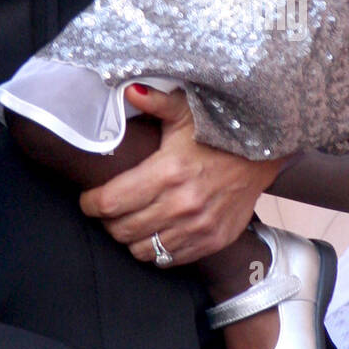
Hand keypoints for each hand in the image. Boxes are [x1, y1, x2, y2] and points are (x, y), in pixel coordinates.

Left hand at [79, 86, 281, 265]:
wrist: (261, 152)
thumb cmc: (216, 130)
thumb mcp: (184, 109)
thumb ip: (154, 101)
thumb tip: (129, 89)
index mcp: (169, 171)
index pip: (112, 201)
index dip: (91, 203)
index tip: (87, 199)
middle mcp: (182, 204)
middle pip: (123, 229)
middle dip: (107, 221)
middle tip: (106, 209)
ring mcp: (199, 227)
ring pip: (144, 250)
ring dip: (129, 238)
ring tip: (128, 221)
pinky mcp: (213, 241)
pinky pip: (170, 259)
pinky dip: (156, 250)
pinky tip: (154, 232)